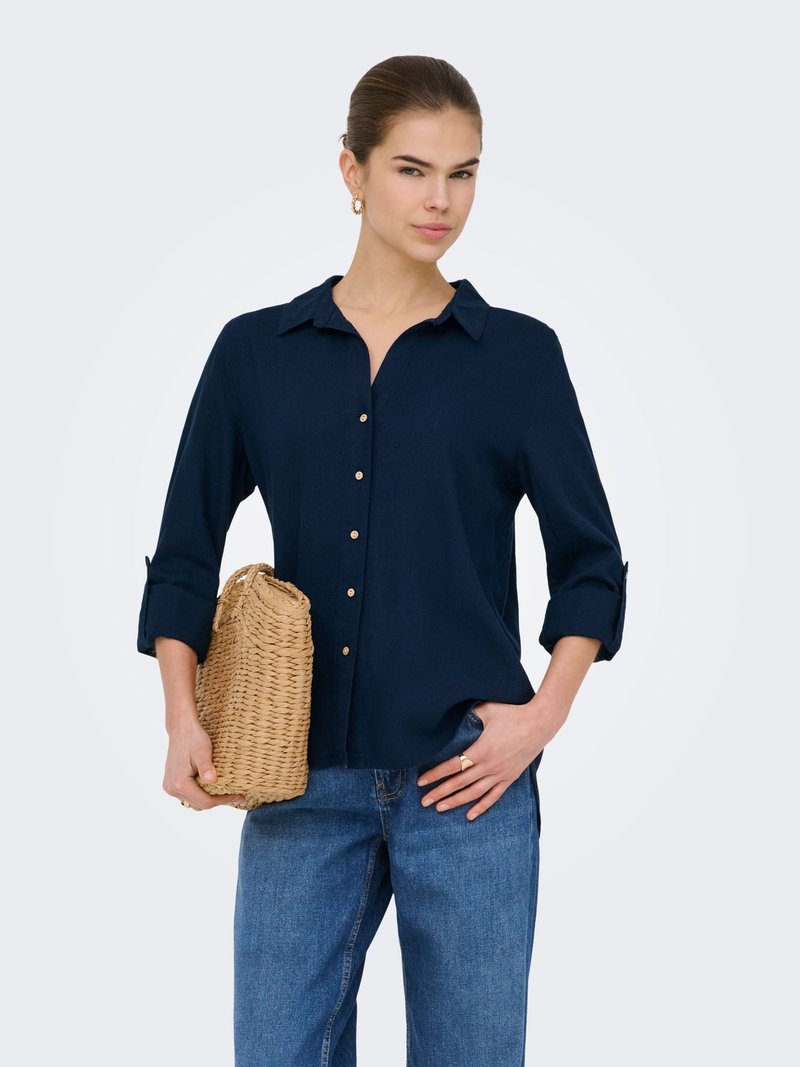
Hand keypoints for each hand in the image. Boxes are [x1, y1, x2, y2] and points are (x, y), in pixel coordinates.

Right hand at [163, 720, 245, 809]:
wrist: (181, 730)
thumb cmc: (194, 739)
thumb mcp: (203, 752)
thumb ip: (206, 767)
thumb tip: (212, 781)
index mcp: (180, 783)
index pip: (205, 802)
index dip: (223, 801)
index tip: (238, 796)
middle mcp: (172, 789)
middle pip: (199, 805)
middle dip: (217, 802)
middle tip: (235, 795)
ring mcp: (169, 787)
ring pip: (193, 802)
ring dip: (208, 800)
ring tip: (225, 793)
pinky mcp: (170, 784)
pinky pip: (187, 796)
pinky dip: (200, 795)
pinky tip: (211, 788)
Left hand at [415, 697, 567, 819]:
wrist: (540, 723)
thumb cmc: (513, 713)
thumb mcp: (488, 710)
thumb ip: (470, 714)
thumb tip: (454, 713)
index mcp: (481, 750)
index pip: (453, 766)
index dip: (436, 774)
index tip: (421, 782)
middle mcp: (489, 766)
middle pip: (459, 783)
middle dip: (440, 792)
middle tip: (424, 802)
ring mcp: (500, 774)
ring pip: (474, 793)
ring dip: (456, 801)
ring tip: (440, 808)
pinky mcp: (510, 777)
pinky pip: (493, 796)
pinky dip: (481, 807)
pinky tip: (470, 816)